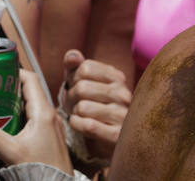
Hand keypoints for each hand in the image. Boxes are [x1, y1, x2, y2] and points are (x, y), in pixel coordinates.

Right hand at [0, 68, 71, 171]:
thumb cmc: (42, 171)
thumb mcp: (11, 151)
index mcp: (43, 112)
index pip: (29, 79)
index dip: (12, 72)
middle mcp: (50, 116)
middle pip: (28, 91)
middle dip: (7, 89)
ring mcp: (52, 127)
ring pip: (31, 105)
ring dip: (12, 104)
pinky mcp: (50, 138)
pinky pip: (34, 119)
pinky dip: (19, 116)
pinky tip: (6, 126)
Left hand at [60, 50, 131, 164]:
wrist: (104, 137)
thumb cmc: (90, 103)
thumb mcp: (81, 81)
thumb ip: (75, 65)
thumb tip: (72, 56)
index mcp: (117, 77)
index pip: (85, 68)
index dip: (72, 78)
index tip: (74, 87)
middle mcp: (124, 95)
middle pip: (82, 88)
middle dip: (70, 97)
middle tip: (72, 104)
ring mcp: (123, 116)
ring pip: (83, 107)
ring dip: (73, 112)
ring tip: (78, 115)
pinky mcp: (118, 136)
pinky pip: (88, 126)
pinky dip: (76, 124)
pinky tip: (78, 124)